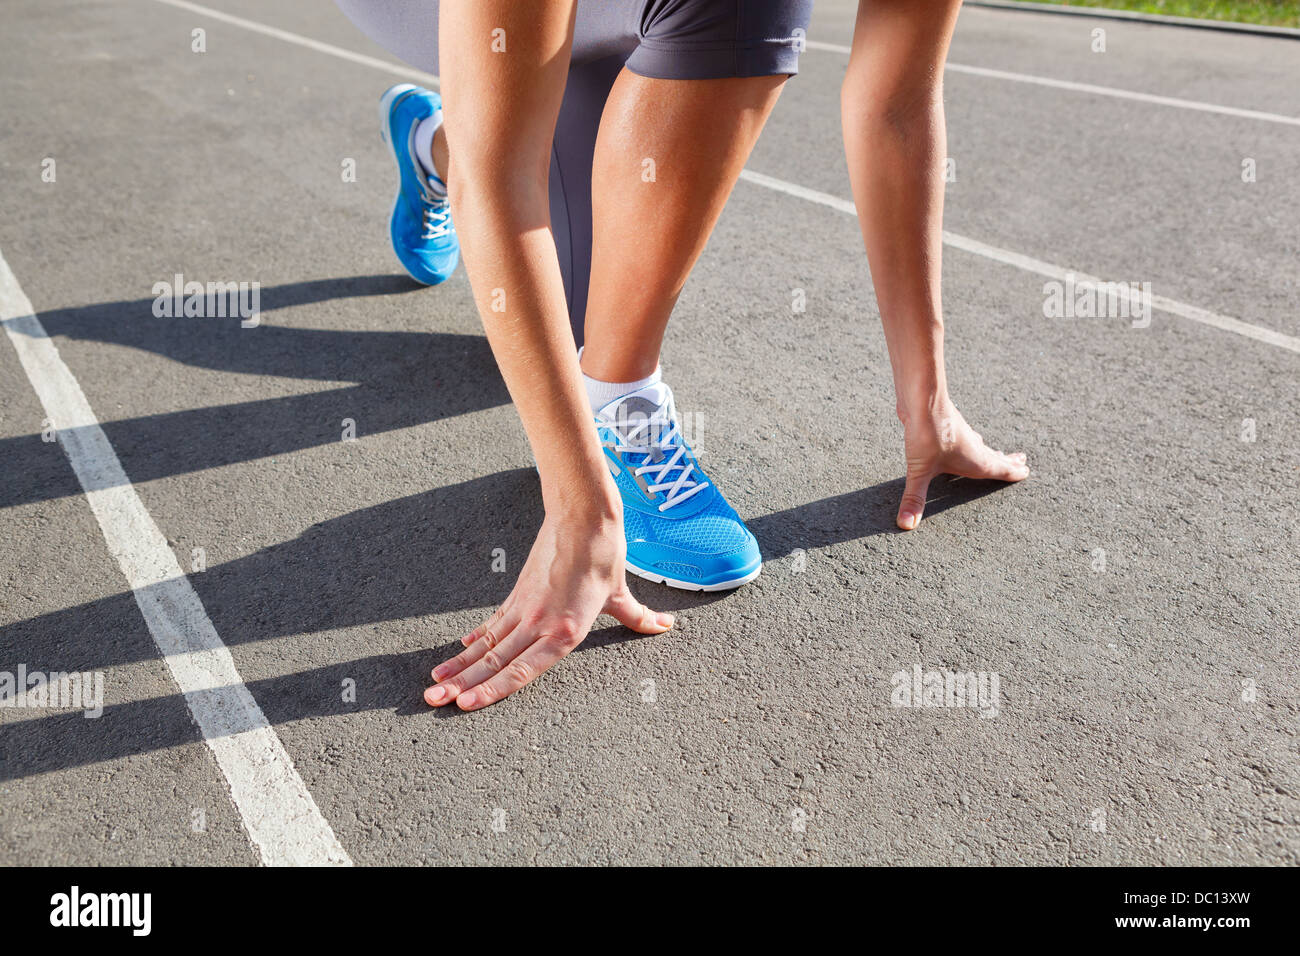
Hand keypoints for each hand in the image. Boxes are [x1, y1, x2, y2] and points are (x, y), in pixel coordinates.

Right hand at [425, 508, 673, 710]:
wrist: (583, 517)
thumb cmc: (604, 556)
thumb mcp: (621, 594)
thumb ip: (638, 617)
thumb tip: (665, 626)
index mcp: (566, 631)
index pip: (522, 670)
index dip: (492, 690)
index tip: (466, 705)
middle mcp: (540, 624)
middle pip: (494, 661)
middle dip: (462, 685)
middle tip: (432, 700)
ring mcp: (524, 609)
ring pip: (486, 646)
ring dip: (458, 666)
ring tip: (433, 683)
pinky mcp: (517, 594)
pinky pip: (492, 624)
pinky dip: (473, 641)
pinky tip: (457, 654)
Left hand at [896, 398, 1028, 529]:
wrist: (922, 398)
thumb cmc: (927, 434)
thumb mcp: (920, 471)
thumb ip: (914, 498)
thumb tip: (906, 525)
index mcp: (975, 460)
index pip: (998, 469)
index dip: (1012, 473)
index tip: (1026, 472)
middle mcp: (972, 446)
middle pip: (993, 455)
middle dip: (1007, 461)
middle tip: (1021, 461)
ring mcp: (961, 432)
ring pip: (979, 444)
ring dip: (989, 450)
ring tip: (995, 453)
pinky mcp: (948, 423)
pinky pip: (965, 435)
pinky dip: (970, 440)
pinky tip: (963, 437)